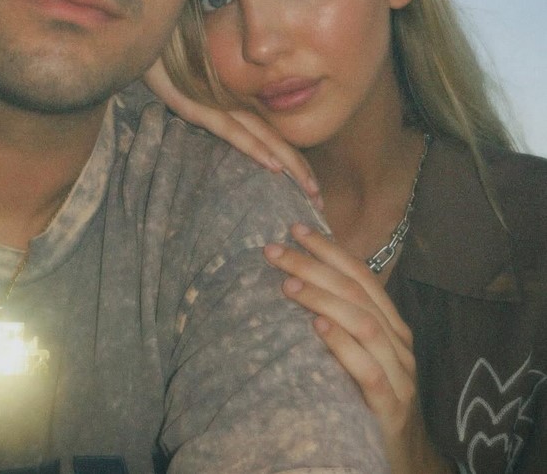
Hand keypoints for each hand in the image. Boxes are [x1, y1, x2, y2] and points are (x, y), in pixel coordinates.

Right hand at [144, 59, 319, 200]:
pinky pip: (231, 130)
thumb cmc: (171, 60)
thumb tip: (227, 121)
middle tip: (320, 198)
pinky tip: (274, 165)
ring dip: (288, 163)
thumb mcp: (192, 87)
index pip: (268, 133)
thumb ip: (211, 104)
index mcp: (232, 102)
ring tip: (308, 188)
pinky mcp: (198, 105)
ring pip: (261, 138)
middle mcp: (231, 103)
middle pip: (273, 138)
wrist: (150, 37)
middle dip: (298, 169)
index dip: (291, 157)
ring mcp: (217, 104)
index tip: (310, 183)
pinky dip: (253, 147)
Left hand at [265, 223, 453, 473]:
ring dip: (323, 299)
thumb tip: (297, 277)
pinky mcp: (391, 408)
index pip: (361, 275)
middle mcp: (399, 342)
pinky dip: (343, 346)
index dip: (329, 249)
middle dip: (314, 266)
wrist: (405, 455)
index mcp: (392, 323)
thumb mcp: (360, 349)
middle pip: (357, 293)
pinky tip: (318, 329)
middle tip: (275, 251)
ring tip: (288, 285)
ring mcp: (399, 375)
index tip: (294, 228)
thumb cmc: (372, 394)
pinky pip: (369, 371)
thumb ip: (340, 318)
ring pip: (364, 324)